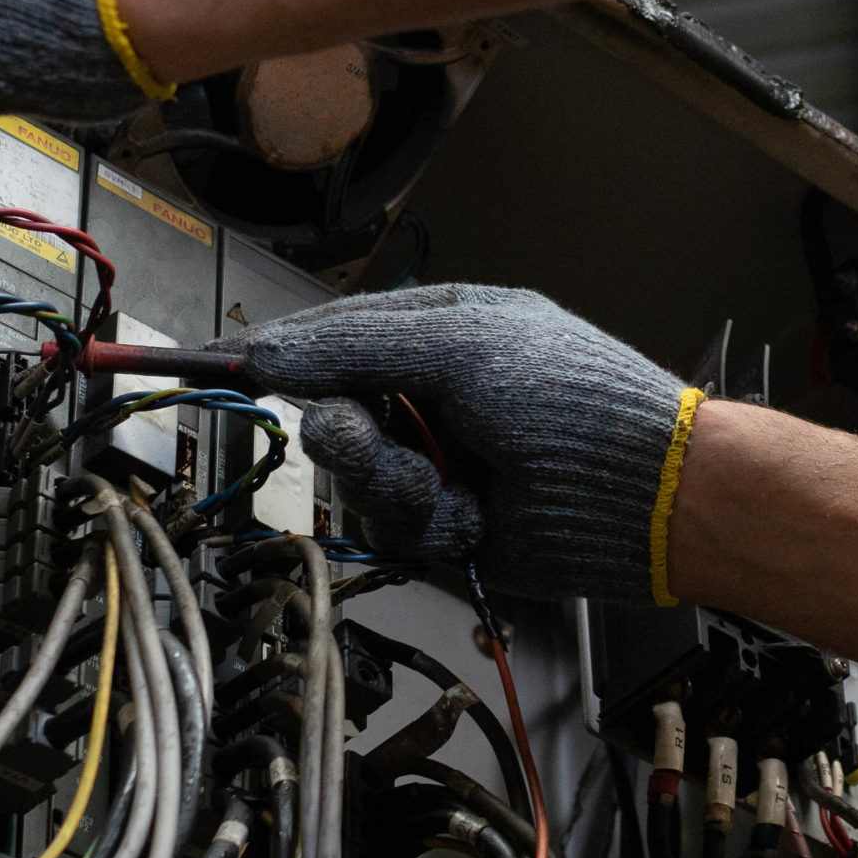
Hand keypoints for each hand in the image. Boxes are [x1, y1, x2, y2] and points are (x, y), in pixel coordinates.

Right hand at [229, 285, 702, 603]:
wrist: (643, 495)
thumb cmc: (574, 399)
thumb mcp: (462, 346)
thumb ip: (358, 345)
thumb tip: (269, 348)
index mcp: (440, 330)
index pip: (335, 334)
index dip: (277, 350)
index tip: (214, 362)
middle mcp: (432, 393)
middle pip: (331, 411)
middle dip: (352, 435)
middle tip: (383, 441)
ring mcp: (438, 459)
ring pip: (353, 478)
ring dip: (397, 486)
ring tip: (452, 486)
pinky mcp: (446, 522)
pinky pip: (390, 528)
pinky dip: (429, 524)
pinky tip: (476, 516)